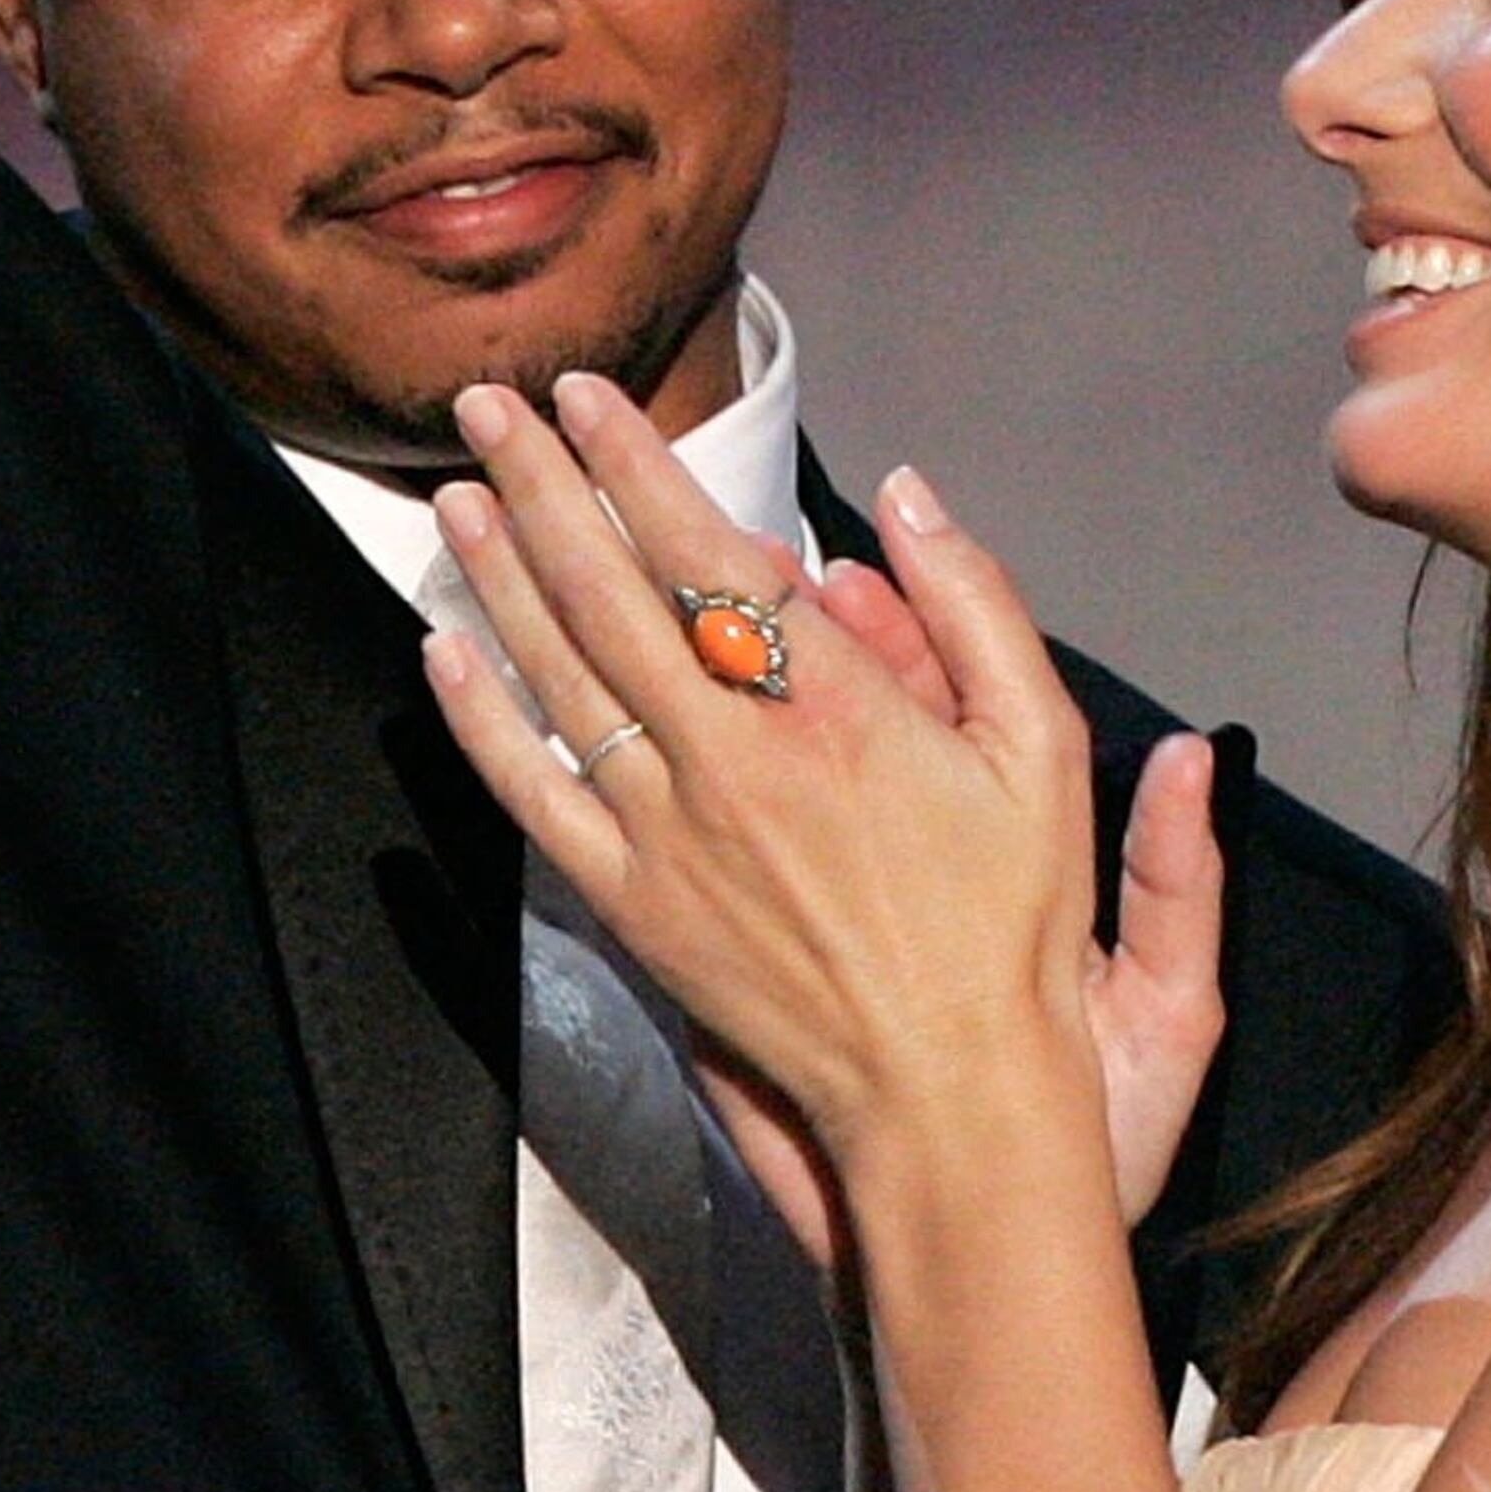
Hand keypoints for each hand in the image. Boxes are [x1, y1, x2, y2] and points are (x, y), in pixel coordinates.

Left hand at [426, 374, 1225, 1206]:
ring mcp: (670, 833)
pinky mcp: (634, 903)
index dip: (635, 463)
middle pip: (608, 591)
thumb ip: (974, 605)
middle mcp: (734, 758)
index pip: (704, 551)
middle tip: (492, 408)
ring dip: (500, 575)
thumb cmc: (1009, 926)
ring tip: (461, 495)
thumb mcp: (1042, 747)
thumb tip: (904, 494)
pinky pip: (533, 793)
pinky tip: (448, 653)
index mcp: (834, 706)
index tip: (588, 399)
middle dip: (541, 485)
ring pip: (559, 676)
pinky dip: (481, 719)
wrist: (949, 1092)